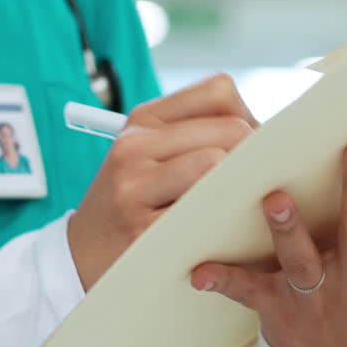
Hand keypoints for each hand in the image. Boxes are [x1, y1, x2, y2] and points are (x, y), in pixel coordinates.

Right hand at [69, 74, 258, 289]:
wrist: (78, 255)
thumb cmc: (130, 202)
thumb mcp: (146, 154)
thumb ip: (197, 134)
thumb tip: (267, 132)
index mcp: (142, 120)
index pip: (219, 92)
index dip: (248, 117)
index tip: (250, 147)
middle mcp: (135, 146)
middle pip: (230, 130)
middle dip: (256, 155)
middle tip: (259, 181)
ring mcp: (134, 187)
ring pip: (216, 164)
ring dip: (242, 186)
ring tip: (240, 204)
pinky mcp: (141, 228)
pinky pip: (204, 213)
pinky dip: (223, 221)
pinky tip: (222, 230)